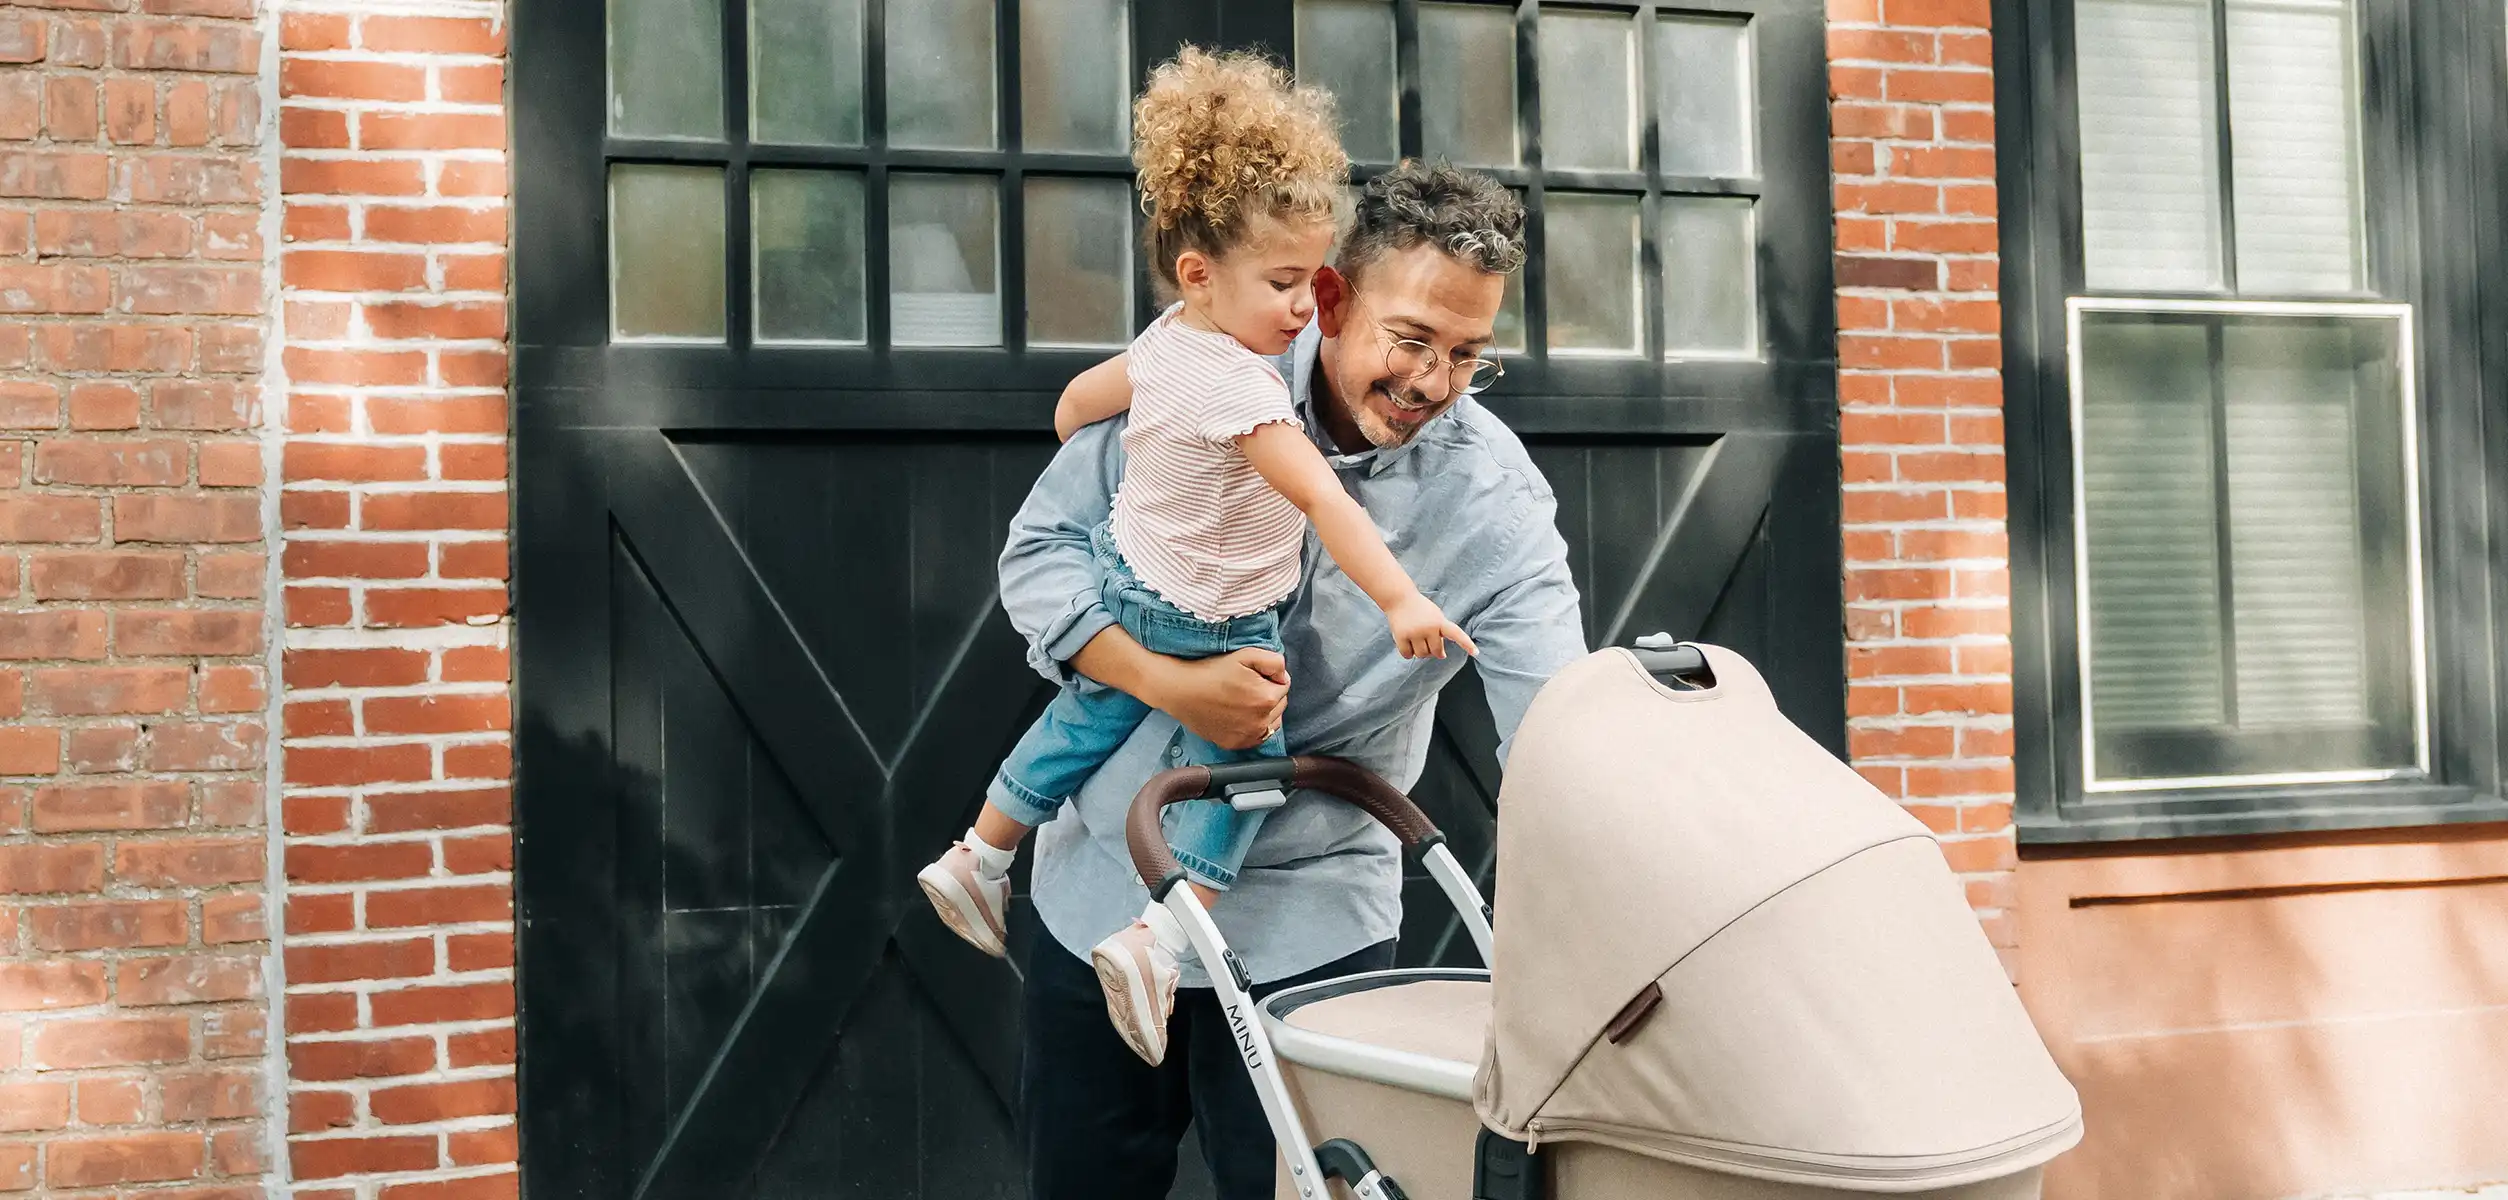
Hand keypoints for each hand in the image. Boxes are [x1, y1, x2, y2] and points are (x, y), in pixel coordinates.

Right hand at [1145, 646, 1289, 750]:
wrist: (1181, 690)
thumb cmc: (1210, 671)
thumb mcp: (1245, 655)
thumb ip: (1274, 662)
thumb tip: (1284, 676)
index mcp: (1266, 698)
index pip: (1284, 685)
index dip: (1269, 677)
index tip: (1252, 674)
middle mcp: (1260, 722)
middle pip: (1279, 704)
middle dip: (1268, 694)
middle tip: (1246, 686)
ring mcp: (1248, 736)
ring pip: (1271, 722)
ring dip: (1265, 712)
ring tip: (1243, 700)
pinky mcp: (1236, 744)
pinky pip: (1257, 736)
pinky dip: (1254, 726)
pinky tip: (1239, 715)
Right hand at [1385, 594, 1476, 659]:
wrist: (1399, 598)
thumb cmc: (1420, 609)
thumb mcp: (1435, 616)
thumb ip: (1441, 633)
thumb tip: (1441, 655)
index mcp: (1440, 621)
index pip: (1456, 634)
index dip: (1467, 644)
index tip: (1476, 653)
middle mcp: (1429, 628)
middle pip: (1435, 652)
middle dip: (1432, 650)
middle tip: (1427, 642)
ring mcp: (1415, 632)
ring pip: (1421, 655)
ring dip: (1420, 652)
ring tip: (1417, 640)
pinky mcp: (1401, 636)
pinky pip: (1407, 655)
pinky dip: (1408, 653)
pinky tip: (1408, 644)